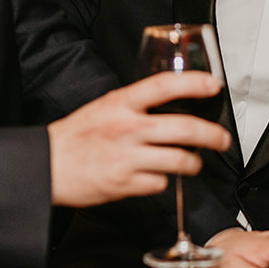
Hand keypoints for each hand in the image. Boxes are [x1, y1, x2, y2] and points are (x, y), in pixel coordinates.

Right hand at [45, 70, 228, 207]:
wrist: (45, 166)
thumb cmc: (74, 137)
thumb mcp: (104, 107)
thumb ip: (134, 105)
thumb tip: (168, 103)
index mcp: (120, 104)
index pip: (164, 86)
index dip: (193, 84)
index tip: (213, 85)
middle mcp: (126, 128)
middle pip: (184, 128)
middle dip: (212, 135)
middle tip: (222, 139)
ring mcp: (127, 157)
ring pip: (179, 160)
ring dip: (193, 163)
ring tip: (194, 163)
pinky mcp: (125, 183)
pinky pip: (160, 183)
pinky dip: (164, 181)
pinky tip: (158, 176)